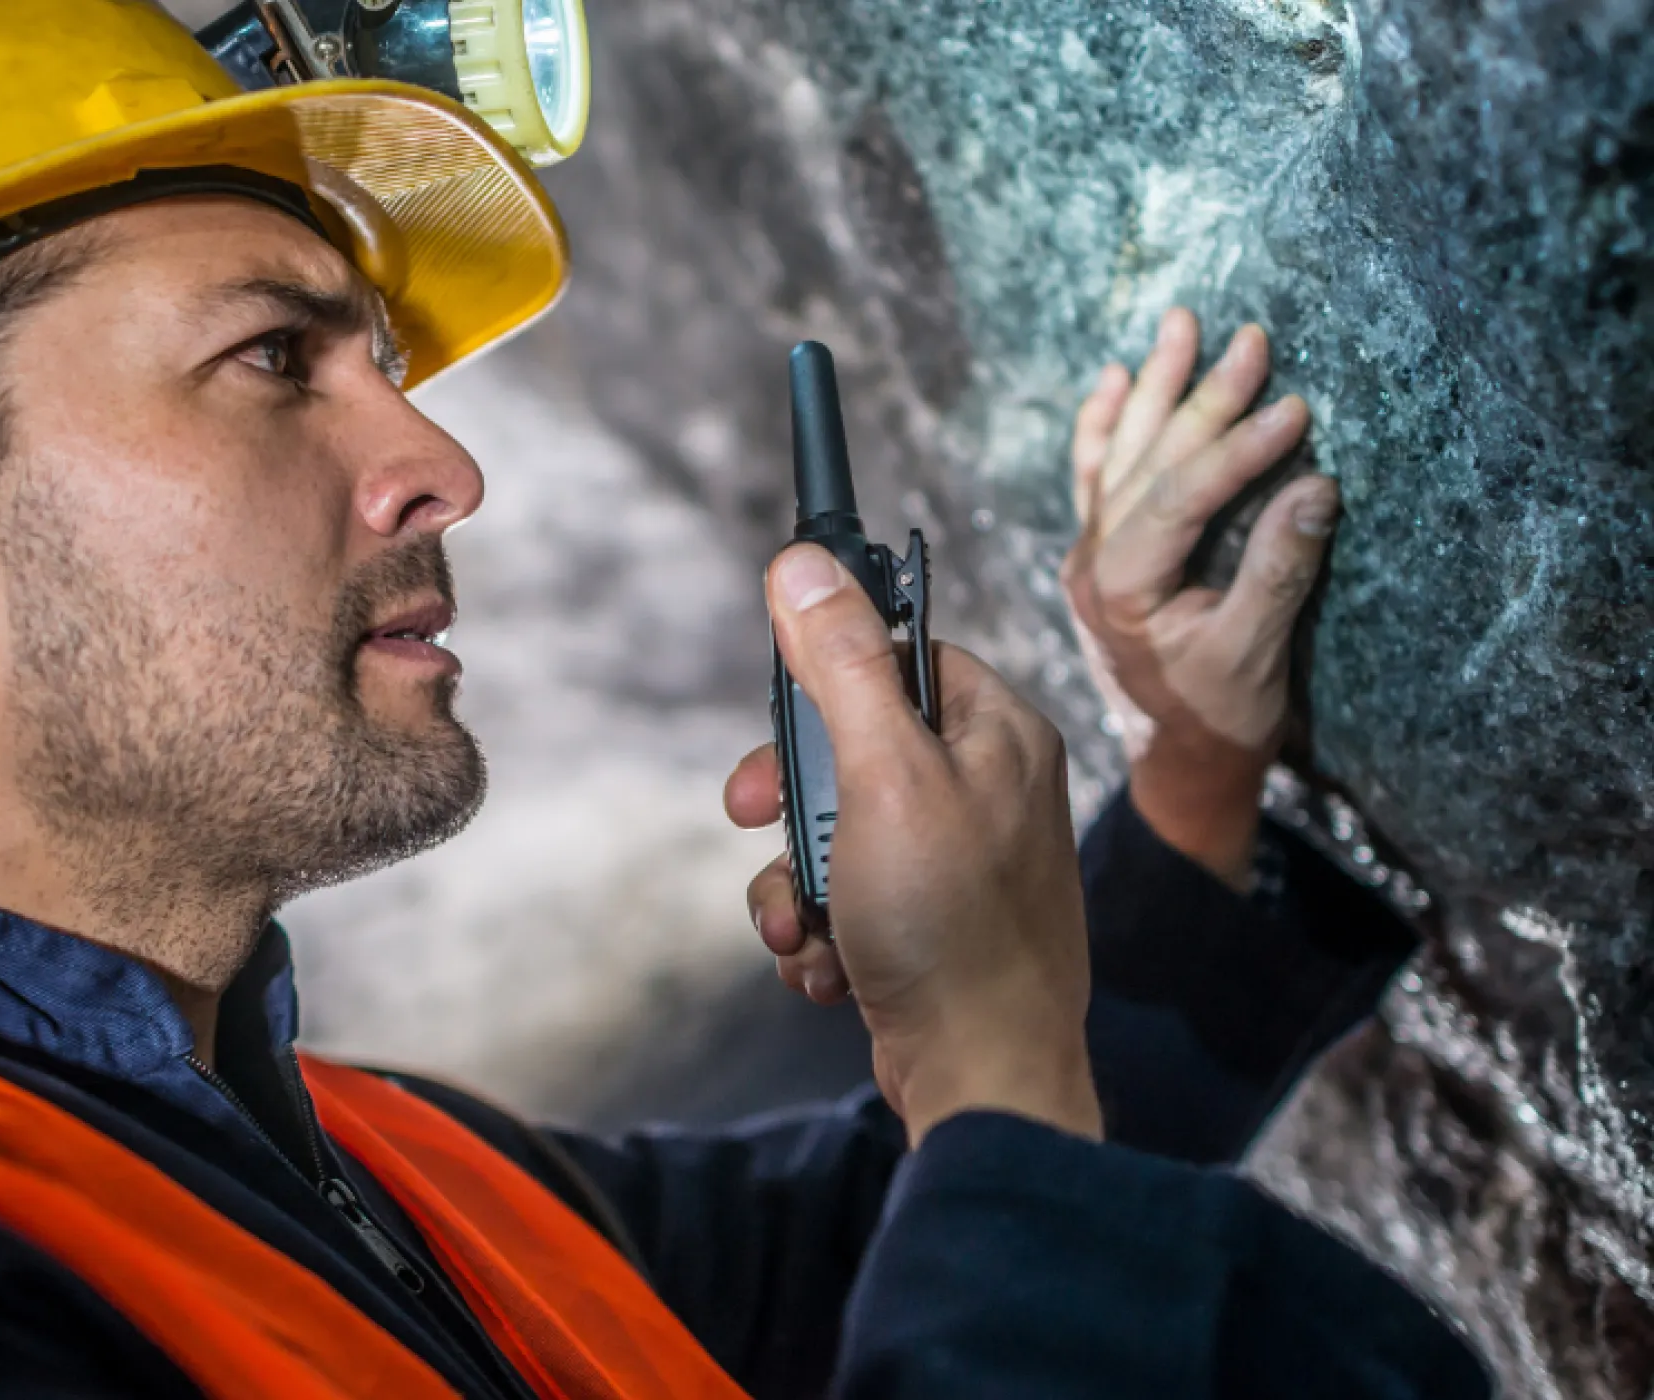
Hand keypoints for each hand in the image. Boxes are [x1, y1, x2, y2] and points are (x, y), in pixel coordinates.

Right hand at [725, 544, 1100, 1145]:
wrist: (985, 1078)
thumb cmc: (953, 928)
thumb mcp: (883, 776)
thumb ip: (843, 666)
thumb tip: (802, 565)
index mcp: (997, 732)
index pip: (900, 652)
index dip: (827, 677)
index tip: (780, 713)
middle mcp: (985, 787)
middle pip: (847, 746)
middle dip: (790, 803)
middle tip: (756, 819)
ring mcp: (955, 861)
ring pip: (830, 831)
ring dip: (794, 882)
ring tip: (803, 928)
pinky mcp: (925, 924)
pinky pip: (842, 899)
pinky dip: (819, 932)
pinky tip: (830, 968)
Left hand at [1061, 309, 1339, 888]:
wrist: (1182, 759)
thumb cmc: (1220, 716)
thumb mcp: (1255, 654)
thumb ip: (1279, 571)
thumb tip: (1316, 488)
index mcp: (1124, 591)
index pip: (1176, 500)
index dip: (1235, 451)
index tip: (1295, 409)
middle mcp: (1094, 564)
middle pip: (1146, 464)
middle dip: (1199, 397)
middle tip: (1250, 339)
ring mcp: (1091, 555)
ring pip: (1117, 456)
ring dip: (1152, 388)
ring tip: (1181, 324)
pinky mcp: (1103, 552)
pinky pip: (1096, 476)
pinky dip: (1104, 426)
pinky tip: (1113, 378)